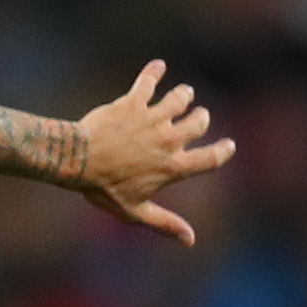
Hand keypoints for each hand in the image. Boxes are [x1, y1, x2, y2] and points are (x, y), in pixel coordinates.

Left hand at [73, 61, 234, 246]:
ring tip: (183, 94)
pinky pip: (147, 81)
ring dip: (183, 95)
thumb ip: (165, 223)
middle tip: (197, 116)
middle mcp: (168, 139)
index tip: (229, 145)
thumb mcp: (134, 212)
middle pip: (199, 122)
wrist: (77, 160)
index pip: (210, 159)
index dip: (223, 151)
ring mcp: (152, 118)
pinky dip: (154, 71)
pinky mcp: (133, 102)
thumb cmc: (104, 189)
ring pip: (180, 98)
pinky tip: (158, 65)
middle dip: (200, 118)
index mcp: (172, 166)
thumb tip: (190, 240)